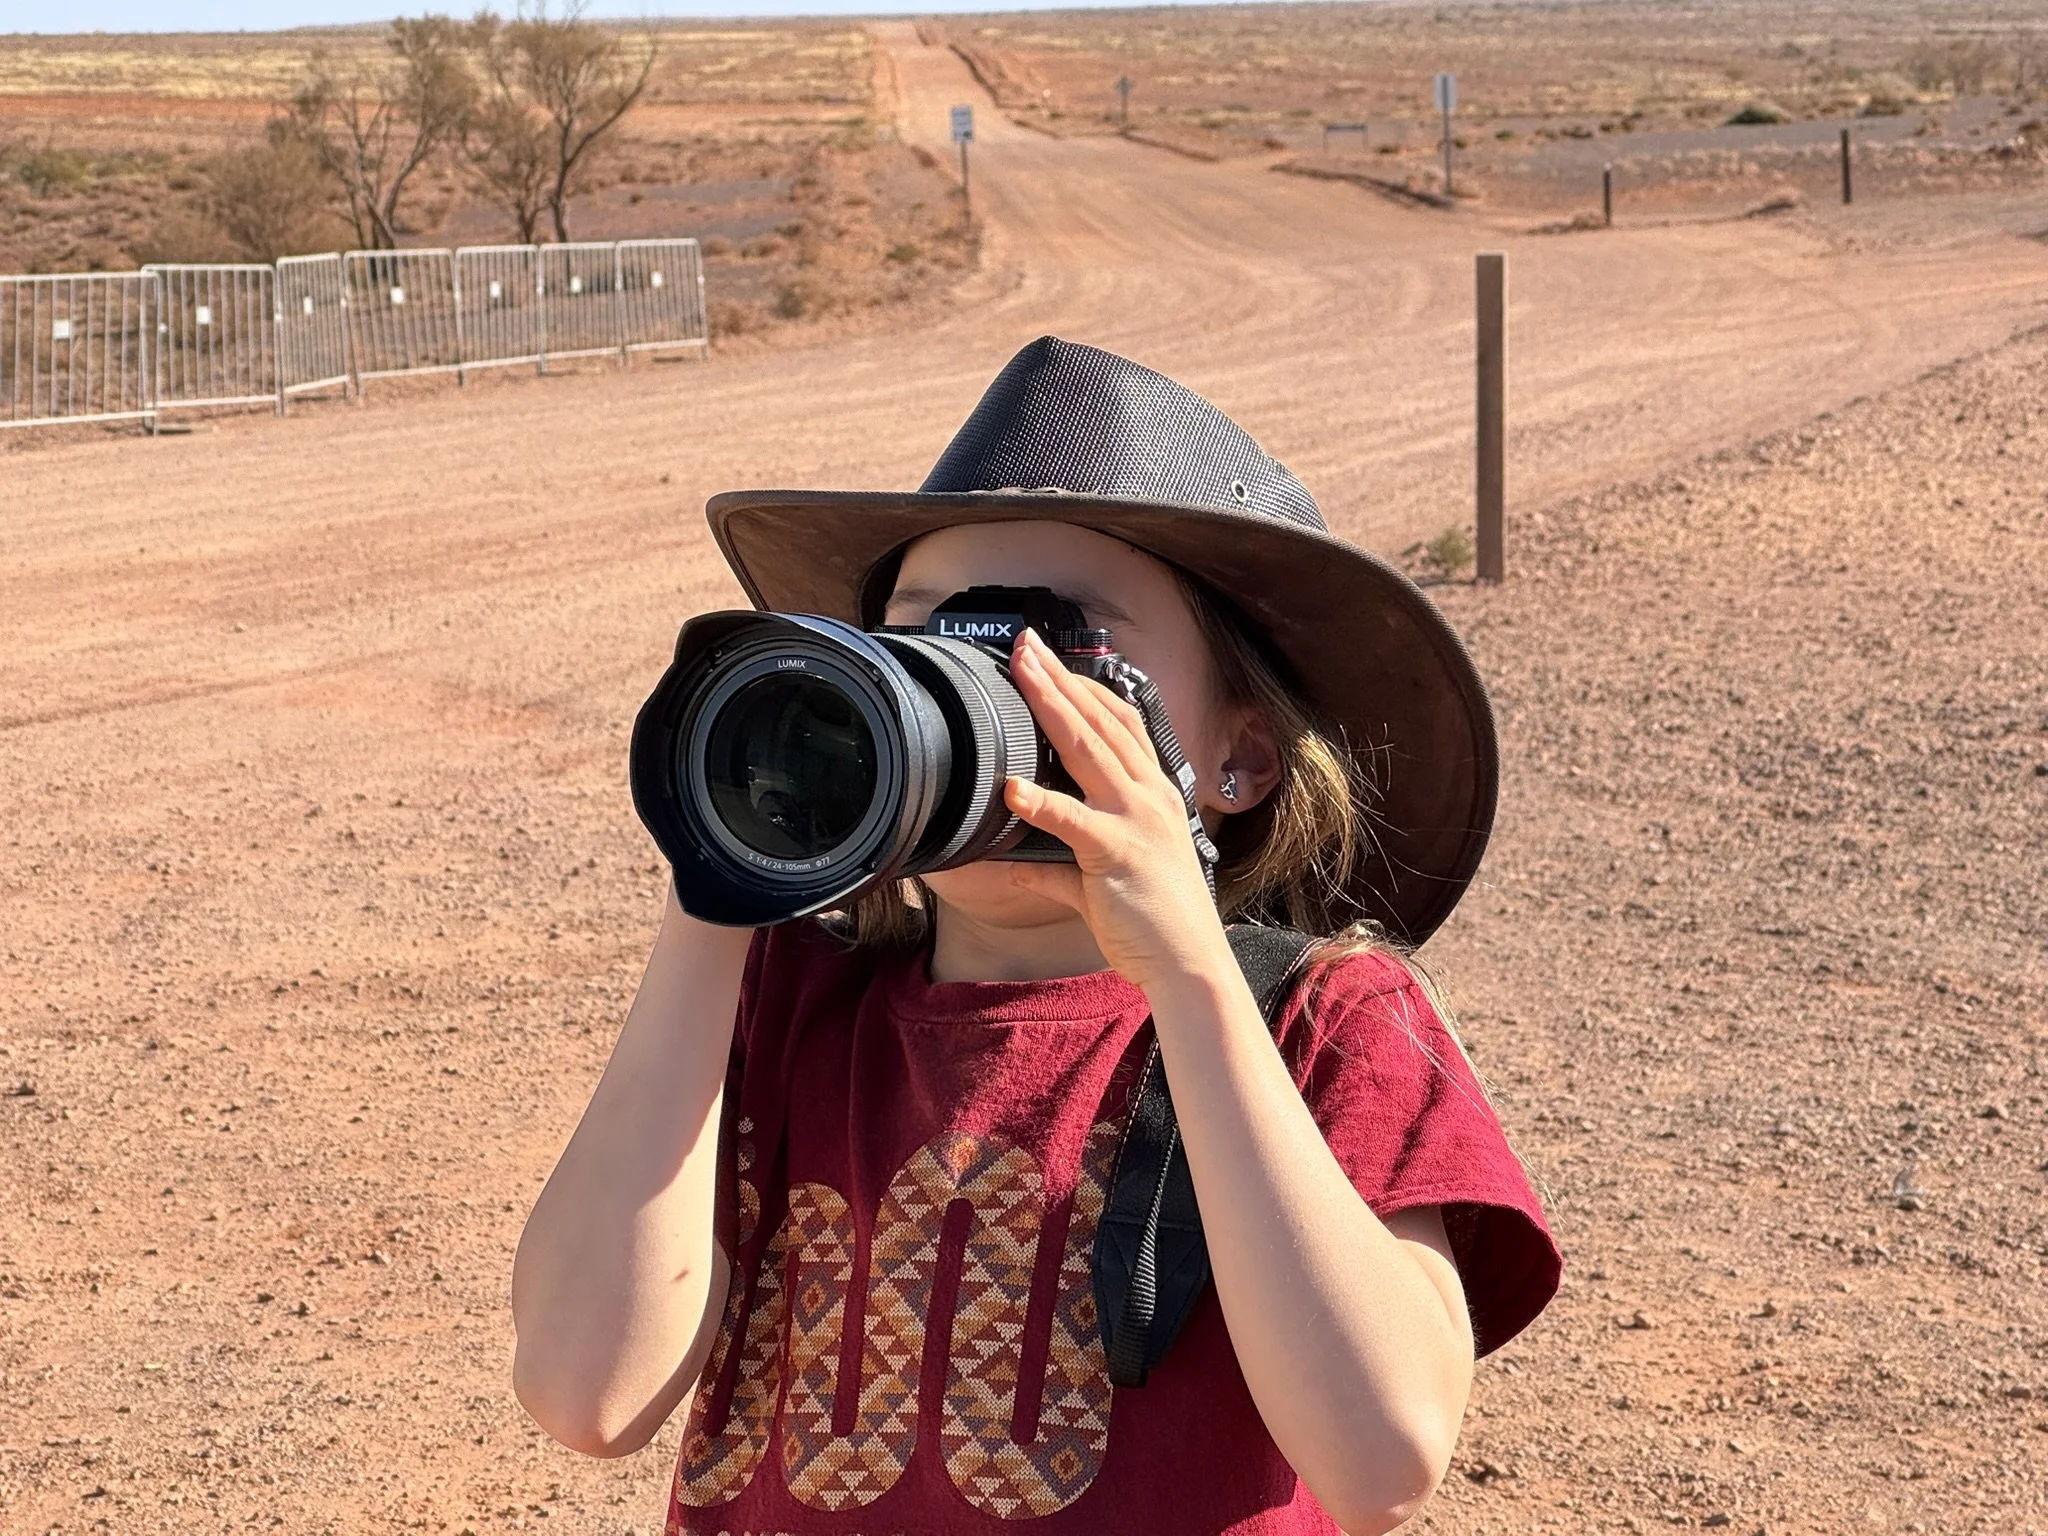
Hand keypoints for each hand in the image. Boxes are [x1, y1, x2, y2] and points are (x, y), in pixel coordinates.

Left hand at [1000, 628, 1233, 994]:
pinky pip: (1072, 822)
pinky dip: (1041, 803)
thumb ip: (1056, 870)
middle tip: (1026, 643)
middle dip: (1060, 678)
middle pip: (1100, 720)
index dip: (1084, 686)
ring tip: (1020, 673)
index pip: (1120, 722)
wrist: (1189, 964)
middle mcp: (1148, 795)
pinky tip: (1012, 787)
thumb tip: (1014, 868)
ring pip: (1088, 750)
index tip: (1051, 660)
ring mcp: (1135, 820)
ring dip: (1051, 706)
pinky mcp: (1117, 853)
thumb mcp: (1101, 886)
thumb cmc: (1154, 924)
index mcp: (1152, 794)